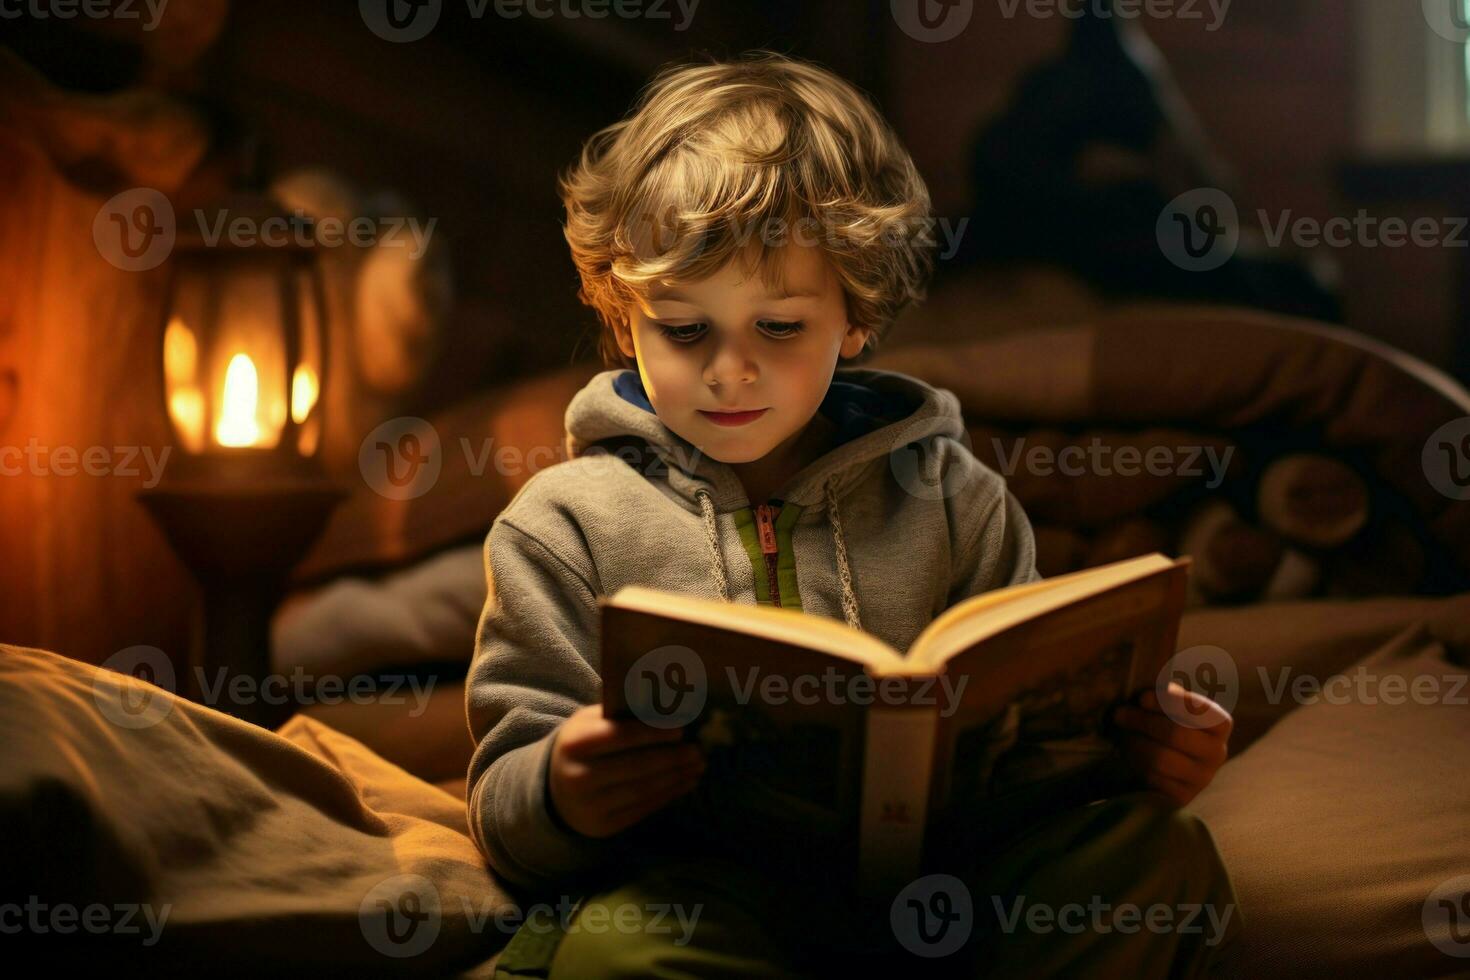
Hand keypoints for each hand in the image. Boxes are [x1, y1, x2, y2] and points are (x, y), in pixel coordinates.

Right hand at [547, 704, 706, 838]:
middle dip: (671, 758)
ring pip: (642, 790)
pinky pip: (642, 809)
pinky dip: (668, 795)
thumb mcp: (589, 723)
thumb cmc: (583, 747)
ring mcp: (590, 805)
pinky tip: (685, 782)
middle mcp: (578, 777)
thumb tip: (665, 706)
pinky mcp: (603, 826)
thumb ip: (619, 714)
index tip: (681, 729)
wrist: (554, 789)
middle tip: (697, 750)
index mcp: (575, 744)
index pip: (619, 736)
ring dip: (675, 777)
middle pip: (636, 766)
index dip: (652, 733)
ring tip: (698, 765)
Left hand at [1109, 681, 1231, 806]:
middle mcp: (1217, 752)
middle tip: (1119, 714)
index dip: (1171, 703)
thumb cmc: (1164, 723)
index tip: (1141, 697)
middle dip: (1141, 721)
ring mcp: (1202, 778)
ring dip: (1133, 743)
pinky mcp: (1183, 797)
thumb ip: (1167, 695)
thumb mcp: (1170, 706)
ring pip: (1161, 758)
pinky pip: (1153, 779)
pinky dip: (1135, 763)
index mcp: (1219, 725)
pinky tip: (1126, 753)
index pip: (1202, 711)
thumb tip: (1156, 690)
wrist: (1160, 762)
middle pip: (1175, 734)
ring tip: (1120, 734)